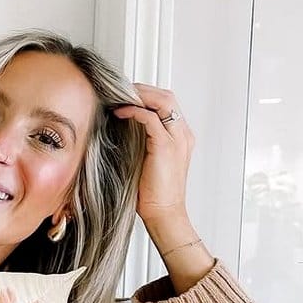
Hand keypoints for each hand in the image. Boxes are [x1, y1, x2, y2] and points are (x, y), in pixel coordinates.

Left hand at [111, 83, 195, 227]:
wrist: (164, 213)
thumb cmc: (152, 193)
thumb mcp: (147, 161)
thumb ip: (142, 142)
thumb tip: (120, 130)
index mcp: (180, 136)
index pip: (167, 103)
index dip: (146, 94)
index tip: (124, 94)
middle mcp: (182, 134)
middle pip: (167, 96)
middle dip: (143, 89)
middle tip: (119, 90)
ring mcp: (177, 139)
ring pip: (163, 102)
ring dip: (140, 95)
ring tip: (119, 97)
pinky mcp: (166, 147)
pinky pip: (152, 119)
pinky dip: (136, 111)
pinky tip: (121, 112)